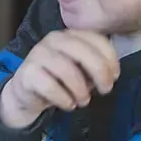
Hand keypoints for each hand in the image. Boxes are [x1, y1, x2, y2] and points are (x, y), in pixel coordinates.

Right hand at [0, 30, 119, 129]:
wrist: (26, 93)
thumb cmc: (58, 80)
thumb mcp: (80, 70)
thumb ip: (94, 66)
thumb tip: (109, 74)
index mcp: (69, 35)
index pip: (96, 40)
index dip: (111, 59)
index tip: (115, 77)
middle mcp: (52, 40)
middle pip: (83, 52)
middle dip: (99, 73)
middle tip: (105, 90)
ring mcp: (37, 54)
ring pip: (66, 70)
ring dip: (80, 90)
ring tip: (83, 101)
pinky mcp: (27, 73)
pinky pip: (50, 87)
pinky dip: (64, 99)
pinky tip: (67, 105)